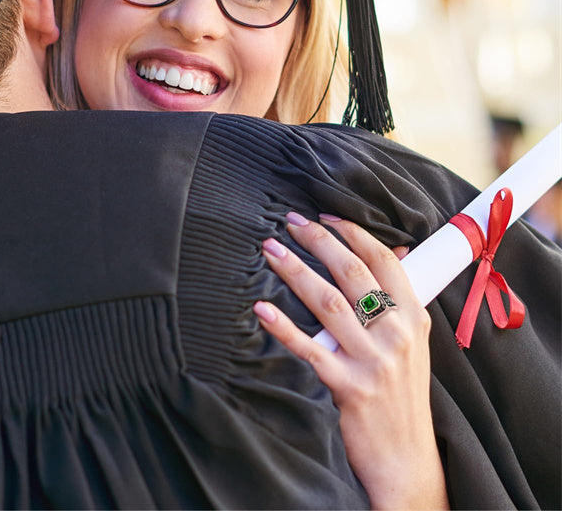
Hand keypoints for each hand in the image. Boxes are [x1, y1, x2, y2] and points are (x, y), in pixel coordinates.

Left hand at [253, 213, 447, 510]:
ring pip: (327, 302)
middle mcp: (396, 334)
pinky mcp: (349, 387)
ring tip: (270, 250)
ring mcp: (373, 361)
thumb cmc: (403, 393)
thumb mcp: (413, 342)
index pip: (383, 261)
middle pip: (352, 273)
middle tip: (289, 222)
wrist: (407, 459)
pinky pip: (310, 349)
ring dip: (295, 271)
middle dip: (318, 241)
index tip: (324, 216)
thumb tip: (399, 251)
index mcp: (413, 317)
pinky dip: (284, 327)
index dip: (351, 233)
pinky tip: (262, 309)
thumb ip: (402, 298)